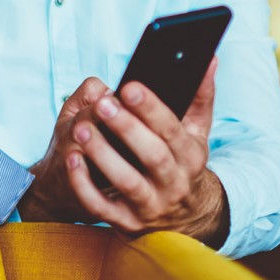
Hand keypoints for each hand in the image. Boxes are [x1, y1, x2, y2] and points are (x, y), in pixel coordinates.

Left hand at [23, 60, 229, 245]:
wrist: (184, 219)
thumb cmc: (183, 163)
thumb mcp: (196, 134)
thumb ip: (200, 96)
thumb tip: (208, 57)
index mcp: (191, 157)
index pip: (173, 131)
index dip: (152, 110)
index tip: (129, 87)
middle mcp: (173, 184)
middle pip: (152, 156)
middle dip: (127, 129)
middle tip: (103, 104)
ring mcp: (150, 206)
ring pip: (127, 182)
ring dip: (103, 156)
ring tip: (82, 129)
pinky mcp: (126, 223)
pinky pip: (102, 206)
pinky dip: (85, 185)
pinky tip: (72, 159)